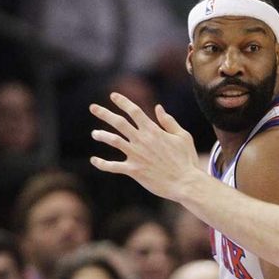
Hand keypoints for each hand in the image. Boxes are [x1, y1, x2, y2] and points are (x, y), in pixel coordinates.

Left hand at [89, 92, 203, 201]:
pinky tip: (94, 160)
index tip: (113, 96)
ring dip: (102, 135)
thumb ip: (168, 122)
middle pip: (119, 123)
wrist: (185, 182)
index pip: (135, 111)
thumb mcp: (182, 136)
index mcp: (154, 131)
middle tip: (92, 108)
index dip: (123, 102)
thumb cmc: (186, 159)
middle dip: (104, 113)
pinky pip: (113, 166)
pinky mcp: (134, 170)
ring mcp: (136, 155)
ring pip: (113, 141)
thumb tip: (158, 108)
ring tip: (94, 133)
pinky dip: (102, 164)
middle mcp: (142, 140)